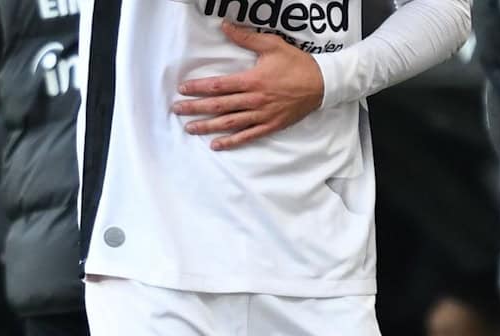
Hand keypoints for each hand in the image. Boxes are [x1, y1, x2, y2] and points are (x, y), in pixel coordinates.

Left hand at [172, 21, 324, 150]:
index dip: (199, 88)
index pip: (218, 86)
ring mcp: (262, 115)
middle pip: (219, 106)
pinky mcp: (270, 125)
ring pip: (229, 123)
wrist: (321, 84)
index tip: (183, 89)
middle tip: (177, 110)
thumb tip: (225, 26)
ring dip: (208, 126)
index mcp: (252, 80)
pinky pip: (248, 136)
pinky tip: (216, 145)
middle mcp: (254, 100)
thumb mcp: (272, 45)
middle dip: (196, 108)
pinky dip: (231, 141)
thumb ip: (246, 37)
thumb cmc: (296, 63)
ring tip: (190, 128)